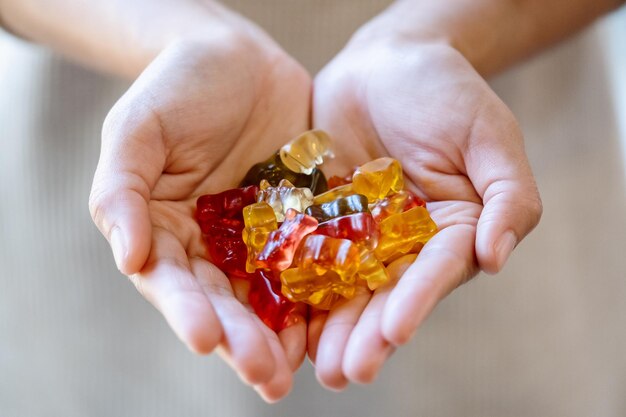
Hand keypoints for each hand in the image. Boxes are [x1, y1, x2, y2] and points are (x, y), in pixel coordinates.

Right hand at [89, 29, 310, 401]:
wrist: (235, 57)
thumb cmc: (177, 87)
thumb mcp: (137, 128)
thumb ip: (122, 191)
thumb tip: (127, 259)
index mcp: (166, 231)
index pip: (173, 282)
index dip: (188, 312)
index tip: (205, 339)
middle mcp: (211, 245)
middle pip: (225, 301)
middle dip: (243, 341)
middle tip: (266, 379)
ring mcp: (258, 236)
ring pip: (270, 293)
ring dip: (283, 334)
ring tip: (298, 370)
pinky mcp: (300, 220)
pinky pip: (312, 258)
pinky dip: (321, 290)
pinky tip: (337, 318)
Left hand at [309, 39, 541, 388]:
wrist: (386, 63)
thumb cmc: (447, 92)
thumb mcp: (489, 136)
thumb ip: (506, 196)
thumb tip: (497, 258)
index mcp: (451, 230)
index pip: (436, 272)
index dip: (416, 301)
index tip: (395, 331)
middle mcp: (404, 242)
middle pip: (386, 293)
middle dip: (366, 332)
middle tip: (344, 372)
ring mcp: (359, 234)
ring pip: (343, 285)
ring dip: (328, 325)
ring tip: (313, 363)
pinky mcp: (320, 218)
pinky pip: (305, 251)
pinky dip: (293, 284)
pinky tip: (278, 315)